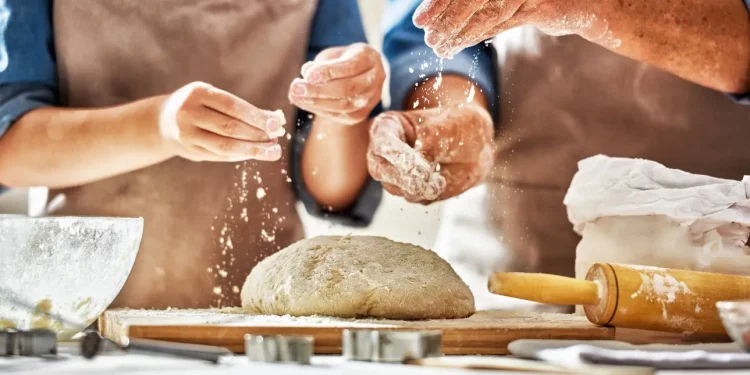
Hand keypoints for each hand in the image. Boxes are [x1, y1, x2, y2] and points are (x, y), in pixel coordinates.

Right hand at [158, 82, 285, 161]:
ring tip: (272, 151)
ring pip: (225, 146)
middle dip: (257, 135)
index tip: (277, 124)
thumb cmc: (199, 105)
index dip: (256, 116)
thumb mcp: (213, 97)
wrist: (163, 121)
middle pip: (230, 128)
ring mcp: (187, 134)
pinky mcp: (190, 151)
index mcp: (197, 93)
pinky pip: (220, 156)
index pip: (232, 106)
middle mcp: (188, 113)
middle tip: (277, 140)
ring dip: (252, 150)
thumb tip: (275, 120)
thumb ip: (240, 108)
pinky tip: (254, 153)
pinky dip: (240, 155)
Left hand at [288, 43, 385, 125]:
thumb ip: (322, 63)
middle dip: (319, 90)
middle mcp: (376, 79)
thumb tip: (306, 74)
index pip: (350, 67)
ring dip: (316, 102)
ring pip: (345, 106)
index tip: (307, 74)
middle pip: (348, 89)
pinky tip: (304, 102)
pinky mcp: (362, 114)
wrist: (359, 74)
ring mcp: (371, 99)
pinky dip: (320, 110)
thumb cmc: (343, 59)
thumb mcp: (333, 54)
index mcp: (370, 58)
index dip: (328, 72)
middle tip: (297, 88)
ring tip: (295, 96)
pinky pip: (341, 115)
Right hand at [367, 103, 493, 203]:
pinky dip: (430, 193)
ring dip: (420, 187)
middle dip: (402, 176)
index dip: (395, 154)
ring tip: (440, 179)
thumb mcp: (447, 128)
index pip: (381, 141)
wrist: (476, 146)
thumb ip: (431, 146)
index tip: (414, 162)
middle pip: (379, 169)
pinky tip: (443, 180)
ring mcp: (395, 174)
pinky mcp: (409, 191)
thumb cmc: (458, 126)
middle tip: (425, 178)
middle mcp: (385, 152)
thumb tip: (419, 172)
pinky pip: (415, 198)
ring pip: (396, 188)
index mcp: (388, 126)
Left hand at [413, 0, 609, 57]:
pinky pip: (504, 21)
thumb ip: (478, 2)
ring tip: (439, 46)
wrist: (586, 1)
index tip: (420, 20)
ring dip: (459, 30)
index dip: (441, 3)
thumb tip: (438, 16)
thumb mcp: (507, 0)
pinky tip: (460, 45)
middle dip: (444, 15)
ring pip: (486, 9)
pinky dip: (479, 34)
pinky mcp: (542, 3)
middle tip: (424, 33)